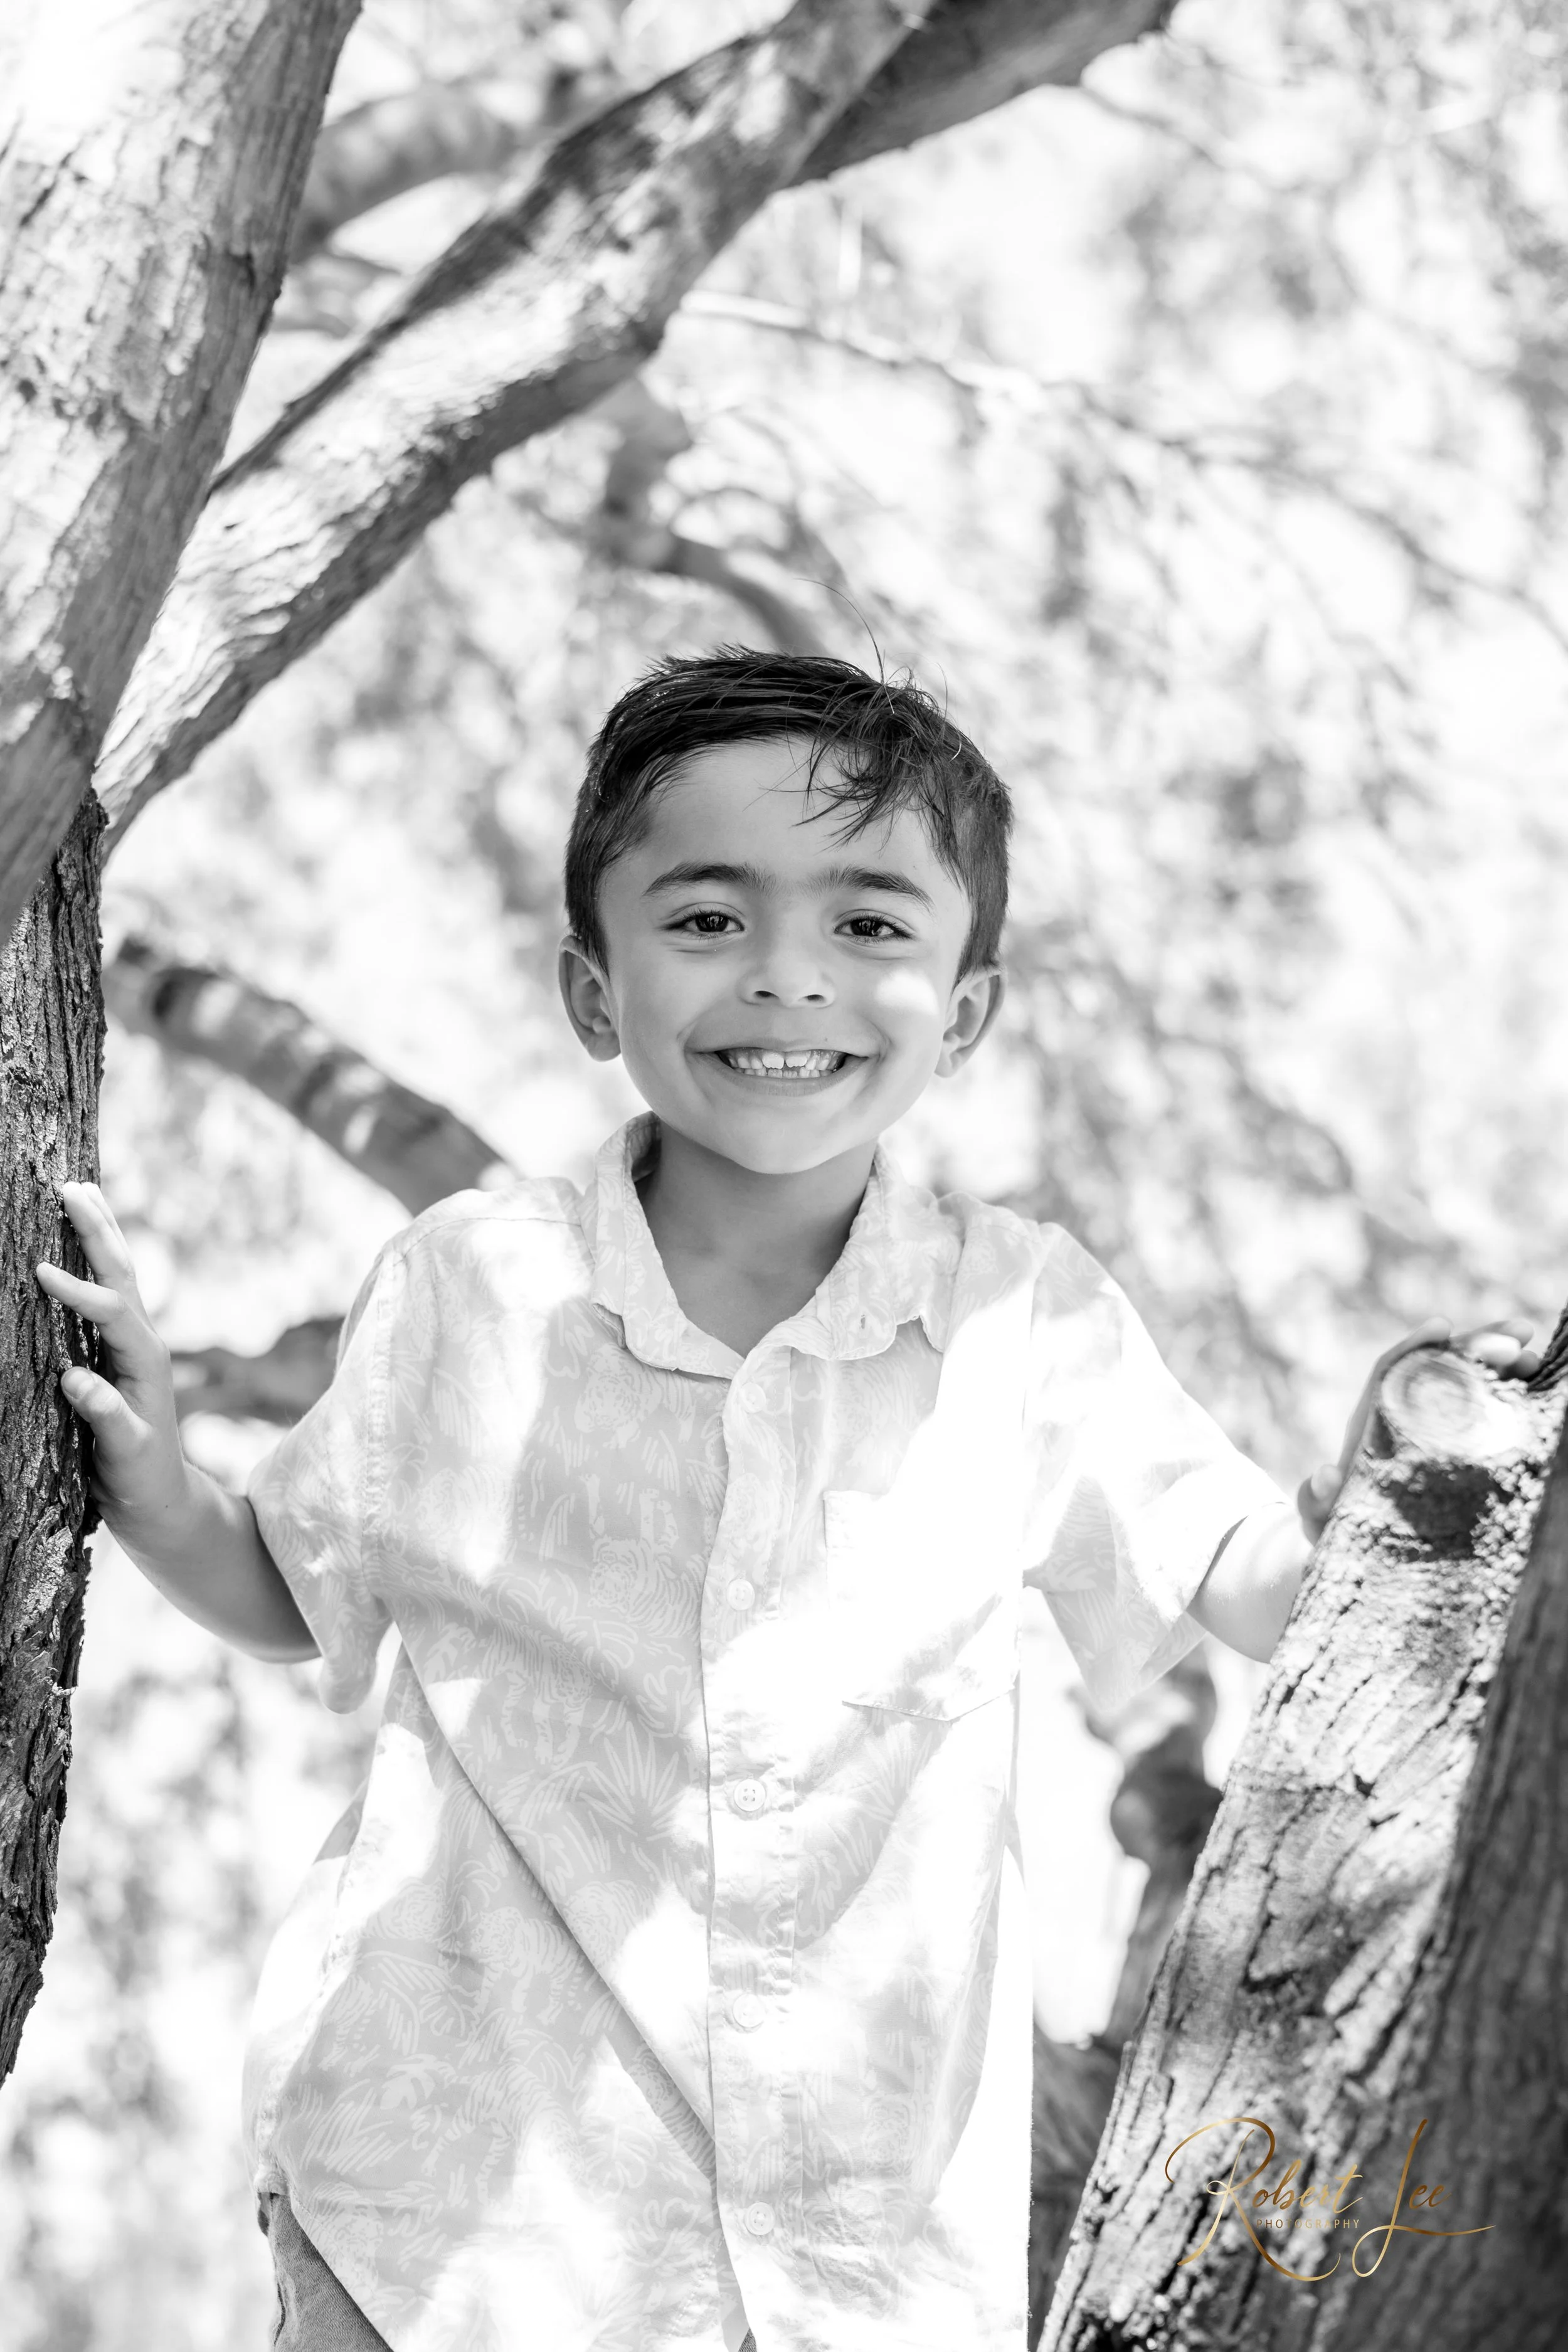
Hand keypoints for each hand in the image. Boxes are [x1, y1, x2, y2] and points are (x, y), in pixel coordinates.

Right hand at [34, 1182, 193, 1554]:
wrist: (160, 1498)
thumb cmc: (142, 1478)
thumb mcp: (127, 1454)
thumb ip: (107, 1419)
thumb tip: (75, 1380)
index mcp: (146, 1361)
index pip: (113, 1313)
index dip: (79, 1292)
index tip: (41, 1272)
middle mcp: (142, 1342)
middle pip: (121, 1273)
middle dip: (97, 1230)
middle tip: (71, 1187)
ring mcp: (130, 1343)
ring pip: (116, 1274)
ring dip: (98, 1231)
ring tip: (80, 1188)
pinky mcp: (114, 1351)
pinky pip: (103, 1292)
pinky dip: (90, 1259)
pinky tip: (75, 1240)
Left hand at [1297, 1316, 1539, 1541]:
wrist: (1357, 1542)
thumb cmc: (1334, 1524)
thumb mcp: (1319, 1515)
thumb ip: (1314, 1499)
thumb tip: (1325, 1475)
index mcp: (1372, 1420)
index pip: (1391, 1370)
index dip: (1415, 1347)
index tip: (1442, 1326)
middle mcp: (1406, 1413)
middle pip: (1441, 1366)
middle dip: (1476, 1346)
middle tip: (1516, 1335)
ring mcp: (1436, 1426)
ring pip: (1470, 1383)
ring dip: (1502, 1366)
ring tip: (1532, 1354)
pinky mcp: (1461, 1446)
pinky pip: (1489, 1413)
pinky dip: (1512, 1398)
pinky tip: (1539, 1388)